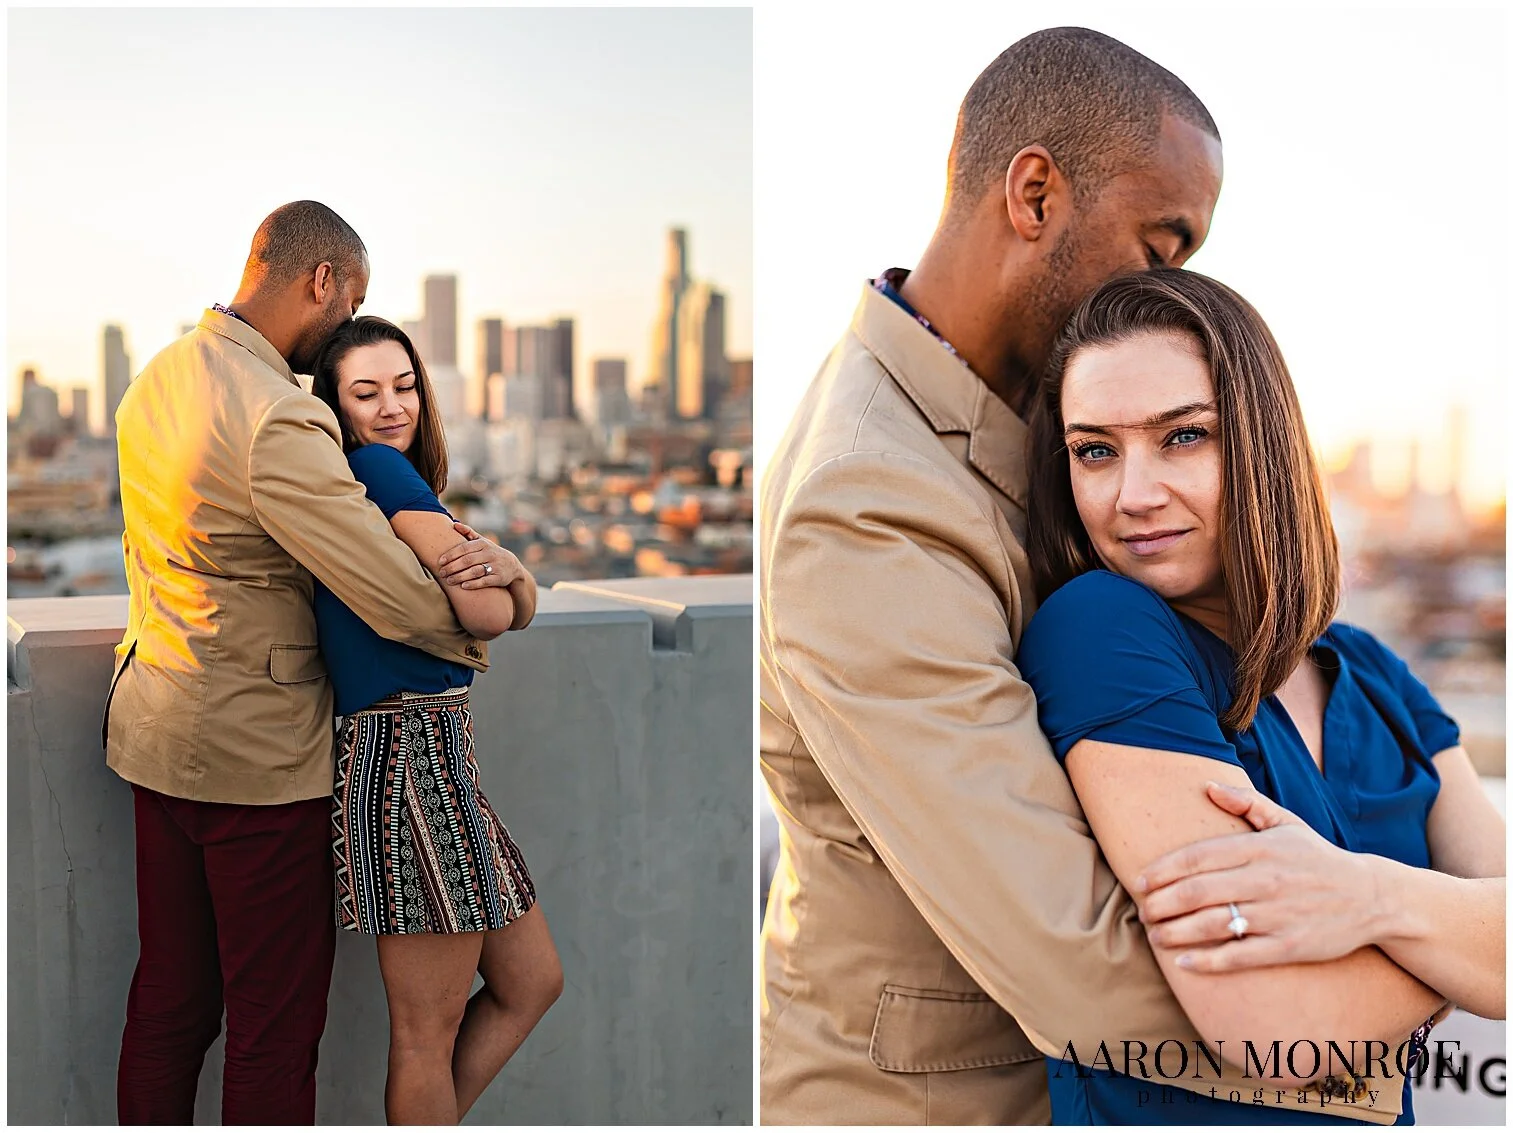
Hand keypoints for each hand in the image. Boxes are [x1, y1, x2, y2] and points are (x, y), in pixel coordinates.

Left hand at [436, 521, 525, 589]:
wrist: (512, 566)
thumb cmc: (490, 552)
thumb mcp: (482, 541)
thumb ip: (468, 532)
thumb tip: (454, 524)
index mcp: (483, 544)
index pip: (464, 548)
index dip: (451, 554)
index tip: (440, 561)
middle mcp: (489, 554)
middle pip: (468, 560)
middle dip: (453, 567)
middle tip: (441, 573)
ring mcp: (495, 566)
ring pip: (475, 571)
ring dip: (460, 576)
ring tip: (449, 580)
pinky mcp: (499, 578)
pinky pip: (485, 581)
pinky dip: (474, 584)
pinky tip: (463, 586)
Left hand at [1135, 781, 1384, 971]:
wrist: (1373, 898)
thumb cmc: (1318, 859)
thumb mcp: (1287, 822)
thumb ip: (1246, 802)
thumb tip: (1206, 786)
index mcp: (1260, 847)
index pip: (1197, 856)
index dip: (1162, 870)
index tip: (1139, 881)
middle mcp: (1266, 879)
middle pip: (1198, 891)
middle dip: (1161, 903)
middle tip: (1142, 910)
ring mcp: (1278, 914)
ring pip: (1214, 924)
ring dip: (1176, 932)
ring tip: (1155, 935)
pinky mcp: (1290, 946)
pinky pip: (1241, 955)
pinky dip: (1209, 961)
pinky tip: (1184, 962)